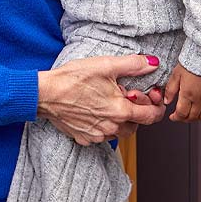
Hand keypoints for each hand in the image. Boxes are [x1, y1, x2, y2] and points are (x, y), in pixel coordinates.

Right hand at [37, 54, 165, 145]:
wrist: (45, 94)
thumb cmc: (72, 78)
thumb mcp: (105, 65)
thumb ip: (133, 65)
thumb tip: (153, 63)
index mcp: (120, 110)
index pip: (151, 116)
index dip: (156, 106)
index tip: (152, 97)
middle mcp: (111, 127)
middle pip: (137, 125)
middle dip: (137, 112)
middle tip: (127, 95)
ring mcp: (97, 135)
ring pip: (120, 132)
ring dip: (121, 120)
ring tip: (110, 102)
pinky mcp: (84, 138)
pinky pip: (102, 135)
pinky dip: (104, 125)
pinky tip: (95, 110)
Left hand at [164, 64, 200, 121]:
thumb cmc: (191, 62)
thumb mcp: (175, 75)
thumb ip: (170, 90)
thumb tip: (167, 101)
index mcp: (188, 94)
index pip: (181, 113)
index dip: (176, 118)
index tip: (173, 116)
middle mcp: (200, 99)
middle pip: (192, 117)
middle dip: (184, 119)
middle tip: (180, 116)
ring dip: (195, 118)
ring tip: (190, 115)